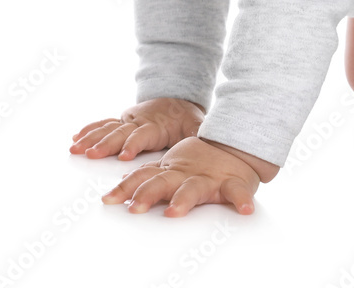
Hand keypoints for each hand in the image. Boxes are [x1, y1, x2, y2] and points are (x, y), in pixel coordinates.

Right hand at [70, 97, 204, 160]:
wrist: (178, 98)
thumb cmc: (187, 118)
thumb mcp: (195, 125)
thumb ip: (196, 136)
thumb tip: (204, 144)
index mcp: (156, 125)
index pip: (143, 135)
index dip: (133, 145)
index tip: (124, 156)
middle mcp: (139, 121)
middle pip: (120, 133)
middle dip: (105, 144)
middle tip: (91, 154)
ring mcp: (129, 120)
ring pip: (108, 129)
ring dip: (91, 138)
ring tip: (75, 148)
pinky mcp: (122, 121)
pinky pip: (104, 124)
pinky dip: (90, 130)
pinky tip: (76, 138)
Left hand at [101, 136, 277, 216]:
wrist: (236, 143)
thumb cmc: (201, 161)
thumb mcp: (173, 166)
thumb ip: (149, 175)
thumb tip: (118, 187)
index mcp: (171, 171)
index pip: (143, 178)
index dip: (126, 188)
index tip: (108, 200)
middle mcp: (187, 175)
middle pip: (163, 183)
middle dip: (148, 194)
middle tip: (135, 207)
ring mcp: (210, 179)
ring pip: (194, 189)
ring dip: (184, 199)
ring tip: (175, 211)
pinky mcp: (234, 183)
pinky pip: (239, 193)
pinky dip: (242, 200)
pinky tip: (245, 209)